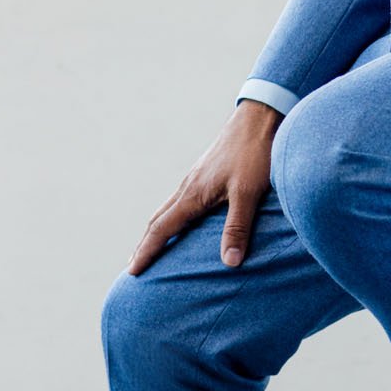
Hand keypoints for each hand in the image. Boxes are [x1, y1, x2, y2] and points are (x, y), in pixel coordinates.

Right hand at [126, 98, 281, 275]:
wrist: (259, 118)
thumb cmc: (254, 153)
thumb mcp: (248, 193)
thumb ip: (238, 227)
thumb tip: (229, 262)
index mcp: (192, 194)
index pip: (161, 229)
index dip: (146, 252)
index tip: (131, 272)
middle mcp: (188, 186)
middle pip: (158, 220)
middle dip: (145, 244)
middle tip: (134, 266)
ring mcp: (196, 178)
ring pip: (168, 208)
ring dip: (158, 230)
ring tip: (153, 247)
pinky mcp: (206, 173)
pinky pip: (181, 200)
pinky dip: (173, 217)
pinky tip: (184, 220)